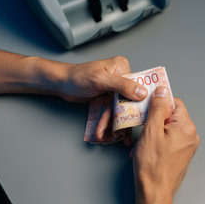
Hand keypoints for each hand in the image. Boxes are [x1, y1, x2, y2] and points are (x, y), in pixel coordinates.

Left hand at [32, 56, 146, 143]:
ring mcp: (115, 87)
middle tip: (128, 134)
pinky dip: (110, 121)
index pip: (137, 86)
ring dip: (117, 123)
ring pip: (121, 108)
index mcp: (122, 66)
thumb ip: (122, 85)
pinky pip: (113, 110)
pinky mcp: (108, 97)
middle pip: (130, 99)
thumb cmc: (78, 77)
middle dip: (127, 117)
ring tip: (116, 137)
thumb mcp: (101, 80)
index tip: (140, 118)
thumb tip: (141, 92)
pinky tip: (108, 131)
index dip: (139, 103)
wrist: (62, 84)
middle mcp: (121, 76)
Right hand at [133, 86, 199, 203]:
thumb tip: (162, 90)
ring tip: (143, 143)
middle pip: (172, 115)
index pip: (174, 102)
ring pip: (168, 128)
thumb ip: (157, 108)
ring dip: (154, 132)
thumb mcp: (151, 130)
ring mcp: (188, 147)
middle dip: (154, 120)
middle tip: (142, 128)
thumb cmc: (152, 165)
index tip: (147, 109)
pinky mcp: (182, 155)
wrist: (154, 192)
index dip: (158, 104)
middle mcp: (191, 136)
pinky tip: (147, 150)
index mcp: (186, 127)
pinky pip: (170, 140)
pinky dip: (157, 141)